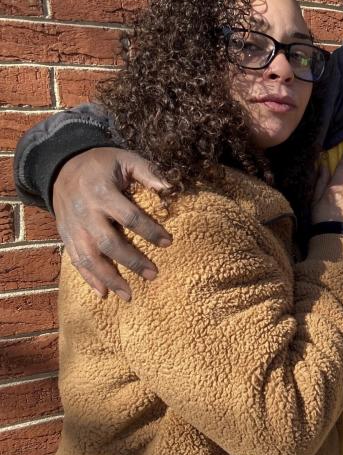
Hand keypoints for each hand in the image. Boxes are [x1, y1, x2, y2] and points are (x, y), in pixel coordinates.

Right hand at [52, 148, 171, 300]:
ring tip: (129, 295)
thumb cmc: (101, 164)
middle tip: (154, 275)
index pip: (128, 216)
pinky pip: (75, 261)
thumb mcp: (125, 158)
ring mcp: (73, 227)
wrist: (61, 165)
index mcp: (101, 192)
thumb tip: (169, 187)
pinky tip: (104, 294)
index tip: (169, 242)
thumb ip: (147, 171)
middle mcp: (85, 212)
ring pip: (89, 258)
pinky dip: (88, 279)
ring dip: (109, 279)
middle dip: (131, 261)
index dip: (149, 230)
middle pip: (108, 242)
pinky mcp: (66, 236)